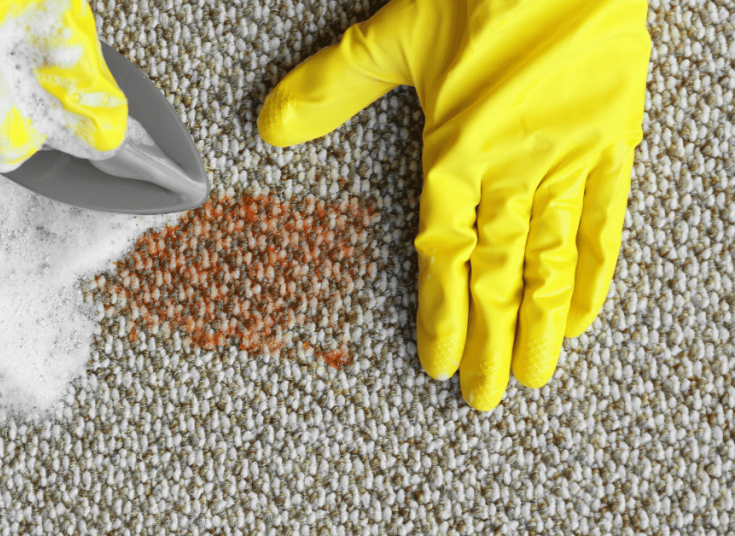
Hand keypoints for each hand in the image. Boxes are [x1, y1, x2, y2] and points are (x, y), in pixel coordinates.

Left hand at [258, 0, 650, 409]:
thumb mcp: (393, 34)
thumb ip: (331, 88)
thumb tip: (268, 126)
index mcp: (456, 150)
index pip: (443, 252)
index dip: (441, 311)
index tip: (438, 362)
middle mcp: (512, 169)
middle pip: (498, 273)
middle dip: (491, 339)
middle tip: (485, 397)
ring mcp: (566, 161)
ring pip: (552, 261)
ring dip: (541, 323)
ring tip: (535, 376)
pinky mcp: (611, 146)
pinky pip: (606, 221)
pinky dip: (595, 271)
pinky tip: (584, 315)